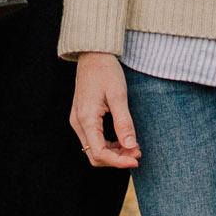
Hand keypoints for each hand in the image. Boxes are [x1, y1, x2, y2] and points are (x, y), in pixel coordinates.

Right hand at [71, 53, 141, 169]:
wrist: (93, 55)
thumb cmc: (106, 71)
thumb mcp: (118, 95)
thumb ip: (123, 122)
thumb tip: (130, 146)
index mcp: (86, 118)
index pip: (100, 153)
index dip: (119, 161)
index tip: (137, 158)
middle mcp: (78, 122)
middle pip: (95, 155)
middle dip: (117, 159)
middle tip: (138, 152)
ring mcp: (78, 120)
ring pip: (93, 150)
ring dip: (114, 153)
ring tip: (134, 147)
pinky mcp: (81, 117)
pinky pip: (93, 140)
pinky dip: (108, 145)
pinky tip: (123, 140)